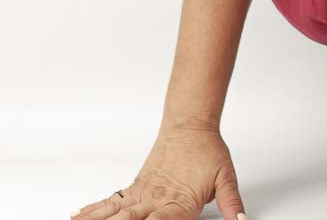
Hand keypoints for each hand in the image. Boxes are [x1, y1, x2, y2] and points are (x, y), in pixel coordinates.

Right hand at [69, 124, 246, 219]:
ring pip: (115, 212)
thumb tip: (241, 219)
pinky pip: (112, 201)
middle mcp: (157, 200)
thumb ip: (232, 202)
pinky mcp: (136, 187)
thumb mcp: (226, 177)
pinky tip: (77, 216)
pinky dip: (93, 209)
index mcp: (180, 202)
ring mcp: (143, 193)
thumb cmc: (208, 151)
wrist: (191, 125)